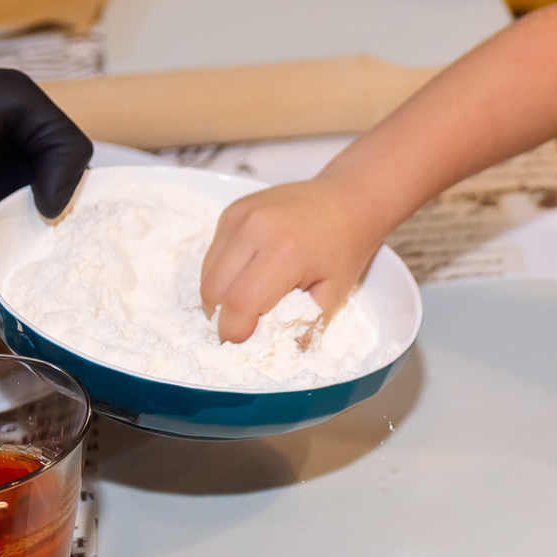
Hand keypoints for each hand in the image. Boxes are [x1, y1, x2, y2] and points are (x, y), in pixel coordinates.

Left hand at [0, 43, 91, 331]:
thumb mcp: (17, 101)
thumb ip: (62, 145)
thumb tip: (58, 209)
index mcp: (38, 176)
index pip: (86, 212)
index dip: (108, 233)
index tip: (132, 256)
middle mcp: (13, 216)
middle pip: (59, 259)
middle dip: (83, 283)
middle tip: (112, 308)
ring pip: (22, 290)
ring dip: (42, 311)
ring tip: (72, 334)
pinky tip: (19, 336)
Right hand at [198, 177, 383, 343]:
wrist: (348, 199)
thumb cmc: (346, 247)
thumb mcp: (333, 294)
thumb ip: (303, 328)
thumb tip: (277, 357)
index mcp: (283, 252)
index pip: (239, 304)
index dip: (235, 333)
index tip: (245, 343)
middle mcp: (254, 229)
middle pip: (213, 290)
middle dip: (224, 317)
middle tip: (248, 324)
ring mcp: (239, 216)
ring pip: (207, 272)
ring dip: (221, 295)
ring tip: (252, 297)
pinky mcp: (232, 211)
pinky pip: (213, 253)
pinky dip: (224, 272)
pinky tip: (251, 272)